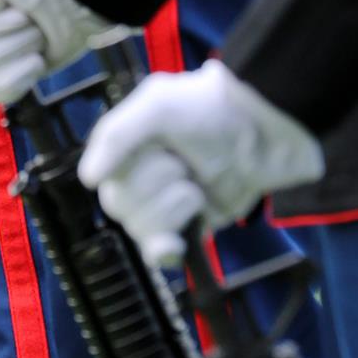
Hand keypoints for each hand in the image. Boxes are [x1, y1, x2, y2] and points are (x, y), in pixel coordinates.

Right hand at [78, 61, 323, 267]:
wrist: (269, 132)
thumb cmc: (211, 109)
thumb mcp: (159, 104)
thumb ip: (118, 136)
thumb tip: (88, 178)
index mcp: (125, 145)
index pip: (100, 176)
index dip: (126, 170)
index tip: (152, 152)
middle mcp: (138, 175)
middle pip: (120, 206)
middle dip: (156, 186)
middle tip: (183, 165)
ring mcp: (164, 203)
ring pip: (141, 228)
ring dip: (174, 207)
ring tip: (199, 187)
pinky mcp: (191, 225)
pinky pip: (160, 252)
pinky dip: (165, 250)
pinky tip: (174, 244)